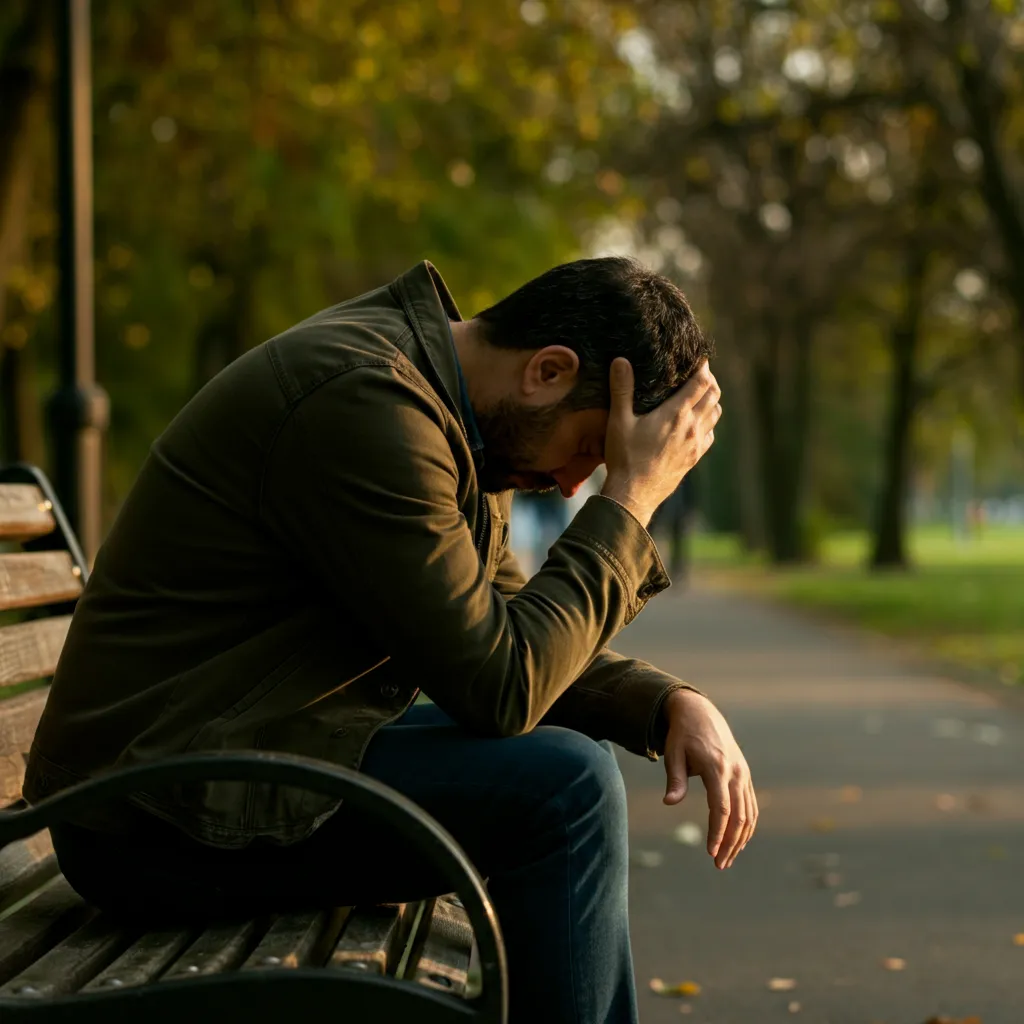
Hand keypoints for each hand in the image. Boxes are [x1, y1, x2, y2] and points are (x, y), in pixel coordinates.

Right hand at [600, 358, 721, 526]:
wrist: (634, 494)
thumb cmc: (625, 457)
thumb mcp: (619, 421)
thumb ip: (622, 389)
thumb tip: (621, 360)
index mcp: (676, 414)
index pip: (701, 383)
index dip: (704, 367)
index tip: (700, 358)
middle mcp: (692, 427)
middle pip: (714, 396)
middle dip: (710, 381)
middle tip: (699, 373)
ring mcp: (696, 444)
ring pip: (716, 414)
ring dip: (711, 401)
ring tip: (700, 395)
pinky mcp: (694, 458)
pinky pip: (710, 435)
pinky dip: (708, 423)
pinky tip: (696, 423)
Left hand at [662, 689, 756, 869]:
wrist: (700, 713)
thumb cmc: (682, 735)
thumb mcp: (673, 753)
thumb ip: (675, 779)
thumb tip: (669, 803)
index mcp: (717, 767)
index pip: (722, 808)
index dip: (718, 832)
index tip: (711, 852)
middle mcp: (735, 772)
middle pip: (739, 815)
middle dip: (730, 843)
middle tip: (719, 865)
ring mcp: (742, 773)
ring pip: (749, 813)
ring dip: (740, 839)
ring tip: (727, 859)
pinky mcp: (744, 775)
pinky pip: (751, 805)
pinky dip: (747, 825)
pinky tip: (738, 841)